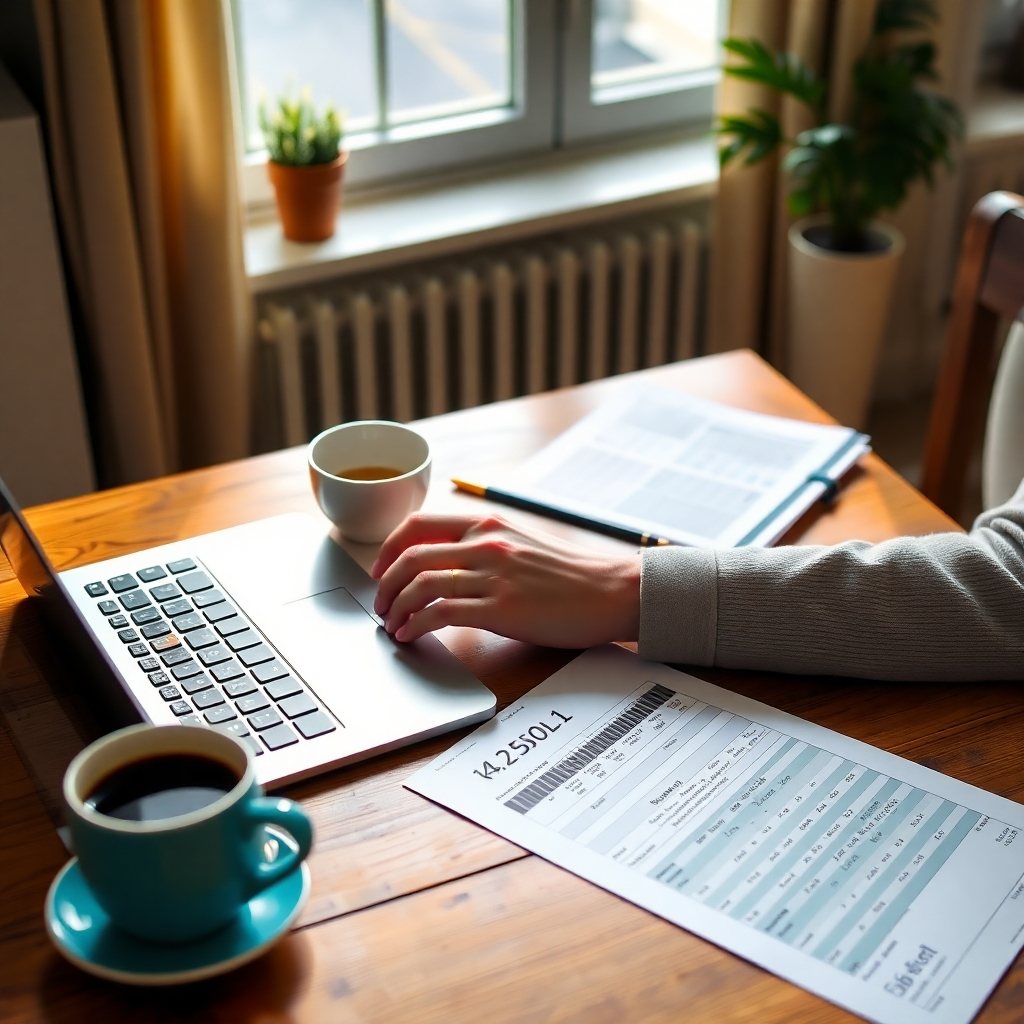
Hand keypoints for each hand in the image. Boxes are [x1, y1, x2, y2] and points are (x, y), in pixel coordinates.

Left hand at [370, 512, 640, 646]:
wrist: (610, 591)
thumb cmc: (570, 575)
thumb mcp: (520, 544)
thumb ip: (482, 547)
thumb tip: (444, 563)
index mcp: (487, 525)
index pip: (418, 524)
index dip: (388, 548)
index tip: (380, 570)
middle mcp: (485, 544)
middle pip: (410, 557)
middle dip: (385, 585)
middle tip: (381, 605)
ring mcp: (492, 576)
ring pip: (420, 585)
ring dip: (396, 608)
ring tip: (393, 625)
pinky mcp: (501, 609)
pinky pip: (440, 614)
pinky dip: (416, 625)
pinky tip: (413, 635)